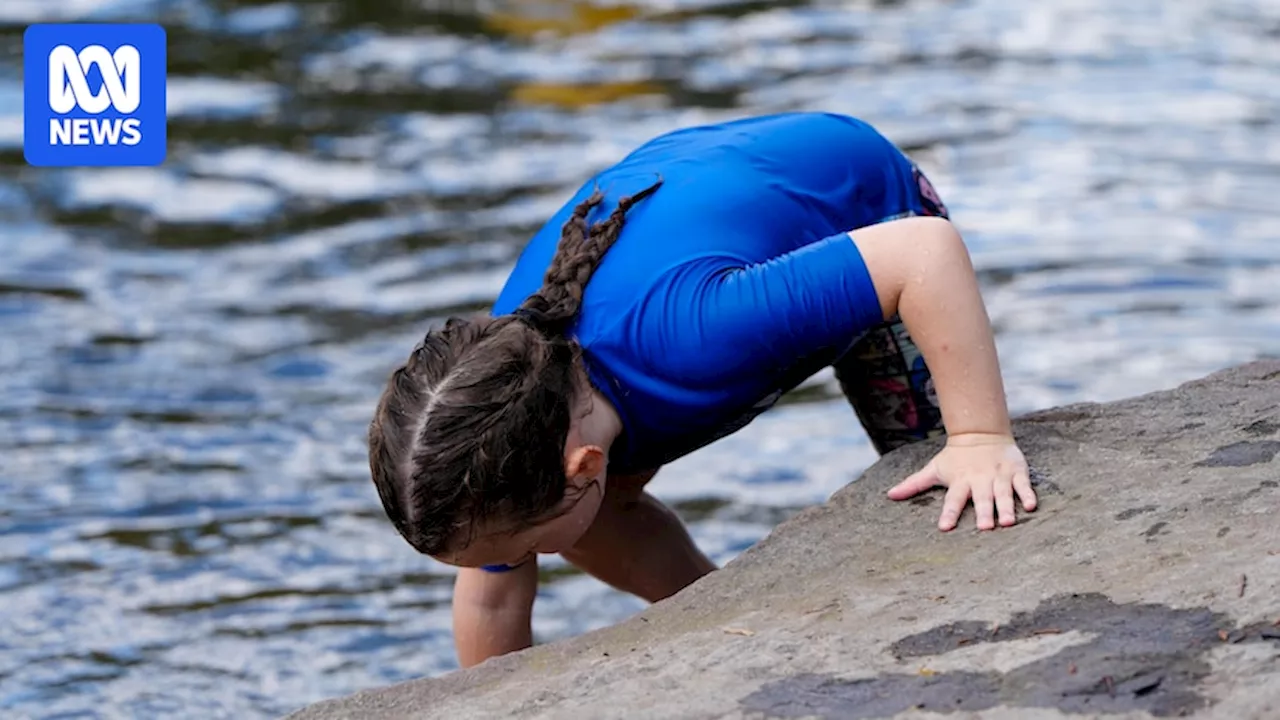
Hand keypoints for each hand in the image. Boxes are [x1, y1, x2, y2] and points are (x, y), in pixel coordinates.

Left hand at [887, 433, 1036, 530]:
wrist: (981, 433)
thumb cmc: (955, 458)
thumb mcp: (934, 469)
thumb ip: (914, 484)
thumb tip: (889, 495)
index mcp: (960, 481)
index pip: (952, 500)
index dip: (949, 513)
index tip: (944, 527)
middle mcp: (980, 480)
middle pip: (981, 499)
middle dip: (982, 513)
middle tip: (984, 529)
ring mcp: (999, 476)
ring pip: (1003, 494)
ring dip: (1005, 508)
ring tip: (1007, 523)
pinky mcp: (1016, 471)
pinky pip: (1023, 484)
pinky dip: (1027, 494)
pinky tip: (1030, 506)